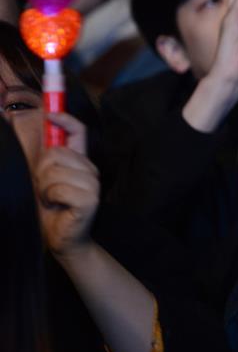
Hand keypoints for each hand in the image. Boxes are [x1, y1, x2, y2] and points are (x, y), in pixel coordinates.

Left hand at [34, 113, 98, 256]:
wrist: (61, 239)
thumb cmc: (51, 209)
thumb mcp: (42, 178)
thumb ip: (42, 157)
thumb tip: (29, 127)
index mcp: (79, 161)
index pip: (77, 131)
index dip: (64, 118)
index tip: (50, 113)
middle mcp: (89, 169)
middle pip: (56, 153)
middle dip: (40, 172)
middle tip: (45, 189)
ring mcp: (93, 183)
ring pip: (55, 171)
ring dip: (44, 188)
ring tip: (52, 199)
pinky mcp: (90, 199)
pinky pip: (59, 188)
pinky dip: (51, 198)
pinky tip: (58, 206)